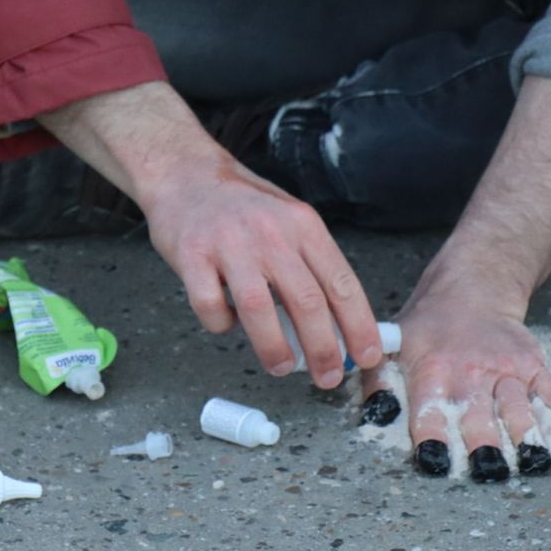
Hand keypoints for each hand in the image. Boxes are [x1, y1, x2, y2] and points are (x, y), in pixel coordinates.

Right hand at [143, 154, 382, 387]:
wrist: (184, 173)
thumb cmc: (240, 205)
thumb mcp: (288, 221)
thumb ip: (309, 264)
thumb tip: (336, 323)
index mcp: (303, 225)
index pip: (341, 283)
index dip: (358, 325)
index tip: (367, 356)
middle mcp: (270, 233)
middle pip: (307, 301)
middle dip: (324, 348)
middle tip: (328, 376)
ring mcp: (229, 244)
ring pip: (259, 308)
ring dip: (274, 346)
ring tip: (282, 367)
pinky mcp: (192, 256)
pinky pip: (211, 305)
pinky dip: (221, 324)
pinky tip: (226, 322)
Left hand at [360, 279, 550, 480]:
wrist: (470, 291)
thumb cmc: (425, 332)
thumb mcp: (389, 350)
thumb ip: (377, 386)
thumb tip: (375, 419)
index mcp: (432, 372)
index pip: (429, 409)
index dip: (432, 434)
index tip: (436, 459)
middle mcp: (470, 373)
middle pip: (479, 415)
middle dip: (484, 443)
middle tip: (488, 468)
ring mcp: (506, 370)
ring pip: (519, 408)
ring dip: (527, 436)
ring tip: (535, 462)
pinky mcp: (533, 366)